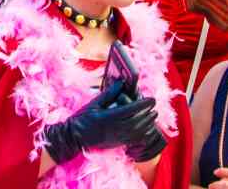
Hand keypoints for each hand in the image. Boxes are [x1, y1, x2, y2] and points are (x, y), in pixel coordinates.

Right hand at [41, 78, 161, 165]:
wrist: (74, 138)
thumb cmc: (82, 118)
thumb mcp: (94, 103)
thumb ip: (109, 94)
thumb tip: (121, 83)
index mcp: (108, 117)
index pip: (131, 110)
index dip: (143, 104)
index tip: (152, 99)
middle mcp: (115, 129)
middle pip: (137, 121)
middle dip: (148, 113)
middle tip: (153, 106)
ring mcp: (117, 138)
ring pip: (138, 132)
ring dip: (148, 123)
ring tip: (152, 115)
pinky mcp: (118, 144)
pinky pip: (134, 140)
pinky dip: (143, 134)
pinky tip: (146, 128)